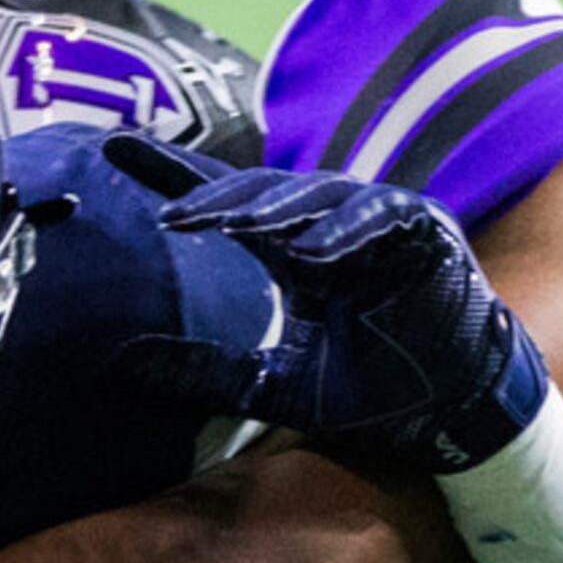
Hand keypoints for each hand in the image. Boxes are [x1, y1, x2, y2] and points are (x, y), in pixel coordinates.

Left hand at [106, 134, 551, 474]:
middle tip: (170, 215)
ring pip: (319, 197)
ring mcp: (379, 224)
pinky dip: (347, 232)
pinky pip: (384, 218)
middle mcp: (330, 227)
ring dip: (276, 210)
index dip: (173, 174)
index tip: (113, 152)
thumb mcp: (273, 387)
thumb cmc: (370, 391)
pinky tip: (309, 251)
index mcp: (293, 251)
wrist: (449, 410)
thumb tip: (123, 364)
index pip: (226, 202)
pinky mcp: (425, 234)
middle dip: (215, 197)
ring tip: (229, 227)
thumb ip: (205, 372)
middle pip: (262, 193)